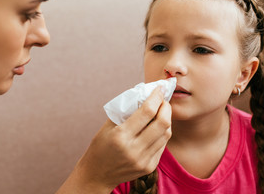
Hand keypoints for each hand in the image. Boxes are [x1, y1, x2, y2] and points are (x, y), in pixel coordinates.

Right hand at [56, 87, 171, 193]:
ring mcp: (143, 160)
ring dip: (167, 119)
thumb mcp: (108, 126)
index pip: (147, 112)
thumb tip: (144, 95)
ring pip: (166, 134)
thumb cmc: (100, 147)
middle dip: (166, 107)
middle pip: (162, 123)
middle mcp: (134, 149)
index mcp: (121, 136)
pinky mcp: (149, 167)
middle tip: (163, 100)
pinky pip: (163, 145)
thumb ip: (126, 112)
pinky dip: (163, 132)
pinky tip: (157, 127)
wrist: (97, 175)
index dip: (156, 97)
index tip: (158, 89)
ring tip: (161, 111)